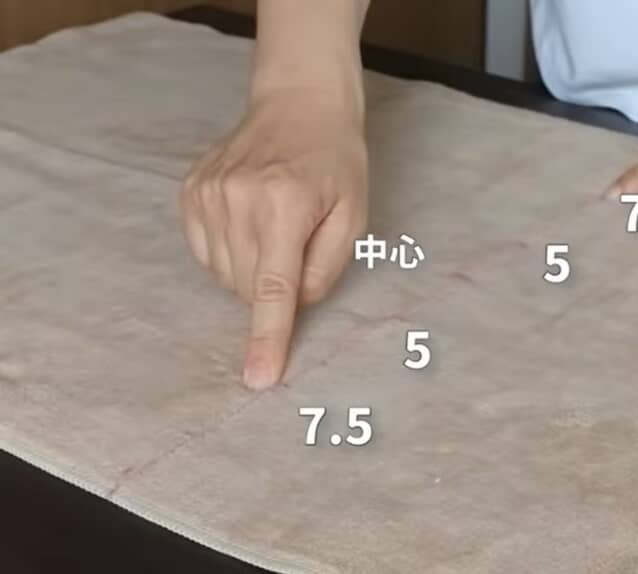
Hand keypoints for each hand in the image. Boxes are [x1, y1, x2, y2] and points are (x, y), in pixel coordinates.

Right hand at [180, 87, 367, 389]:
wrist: (298, 105)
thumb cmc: (336, 163)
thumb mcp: (354, 215)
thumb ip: (327, 267)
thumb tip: (295, 306)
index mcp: (284, 204)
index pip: (272, 287)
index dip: (267, 337)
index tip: (257, 378)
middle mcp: (237, 199)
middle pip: (248, 287)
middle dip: (275, 287)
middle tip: (300, 245)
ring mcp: (206, 194)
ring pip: (224, 276)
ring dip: (252, 270)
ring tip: (277, 227)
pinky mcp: (189, 193)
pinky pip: (206, 254)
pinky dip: (230, 254)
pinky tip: (251, 223)